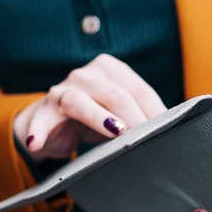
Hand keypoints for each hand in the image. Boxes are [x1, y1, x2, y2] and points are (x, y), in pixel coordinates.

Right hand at [13, 54, 166, 161]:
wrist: (50, 124)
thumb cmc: (95, 119)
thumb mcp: (120, 115)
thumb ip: (142, 118)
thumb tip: (174, 132)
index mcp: (111, 69)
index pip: (139, 90)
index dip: (155, 112)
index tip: (169, 133)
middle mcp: (87, 75)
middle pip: (115, 95)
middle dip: (134, 119)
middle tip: (149, 141)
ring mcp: (64, 90)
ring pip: (81, 102)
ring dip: (97, 118)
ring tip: (115, 132)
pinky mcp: (44, 110)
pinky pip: (42, 120)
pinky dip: (39, 131)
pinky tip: (36, 142)